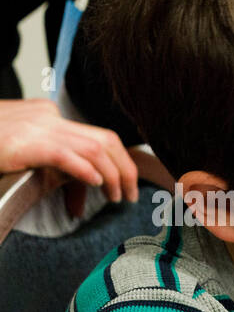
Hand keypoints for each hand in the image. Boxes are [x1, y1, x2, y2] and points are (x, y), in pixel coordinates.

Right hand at [0, 98, 139, 215]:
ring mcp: (39, 128)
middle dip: (126, 169)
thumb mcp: (26, 149)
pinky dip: (87, 170)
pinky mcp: (28, 143)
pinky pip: (67, 155)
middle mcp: (49, 116)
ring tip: (117, 197)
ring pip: (95, 148)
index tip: (125, 183)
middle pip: (105, 140)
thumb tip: (87, 183)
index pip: (97, 136)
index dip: (118, 162)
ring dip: (113, 175)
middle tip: (130, 195)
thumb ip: (56, 161)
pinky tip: (97, 183)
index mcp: (49, 114)